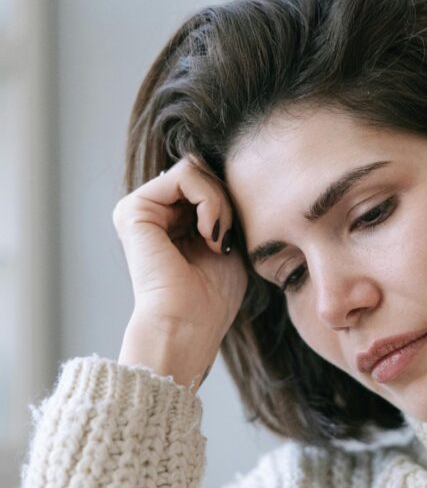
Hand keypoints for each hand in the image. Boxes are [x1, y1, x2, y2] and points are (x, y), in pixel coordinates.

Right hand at [114, 155, 247, 385]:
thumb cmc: (211, 297)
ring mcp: (140, 208)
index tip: (231, 241)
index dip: (228, 203)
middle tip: (225, 241)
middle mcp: (150, 212)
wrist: (188, 326)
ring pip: (195, 170)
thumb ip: (220, 205)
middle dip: (225, 202)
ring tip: (217, 240)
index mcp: (168, 220)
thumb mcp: (225, 239)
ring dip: (219, 204)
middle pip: (201, 172)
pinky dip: (210, 202)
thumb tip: (214, 162)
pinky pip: (185, 175)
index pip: (206, 181)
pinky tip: (209, 234)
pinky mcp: (134, 208)